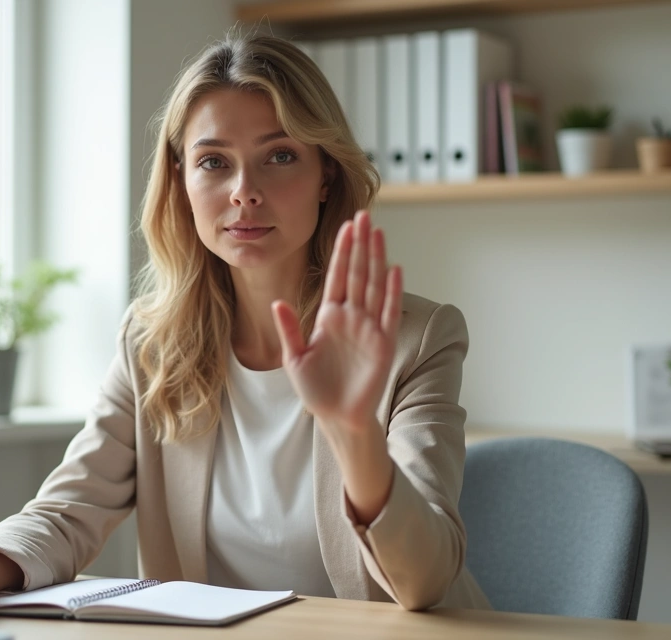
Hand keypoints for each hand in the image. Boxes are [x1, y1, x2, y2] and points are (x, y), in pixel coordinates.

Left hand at [272, 210, 402, 437]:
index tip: (344, 225)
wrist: (337, 416)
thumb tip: (277, 302)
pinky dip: (391, 291)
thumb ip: (289, 329)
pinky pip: (387, 312)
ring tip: (378, 232)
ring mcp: (368, 328)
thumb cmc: (316, 389)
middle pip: (358, 273)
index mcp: (329, 316)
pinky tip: (393, 269)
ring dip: (376, 258)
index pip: (337, 276)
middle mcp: (351, 317)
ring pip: (373, 285)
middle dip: (360, 244)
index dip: (341, 251)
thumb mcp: (295, 357)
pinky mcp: (382, 343)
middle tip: (364, 215)